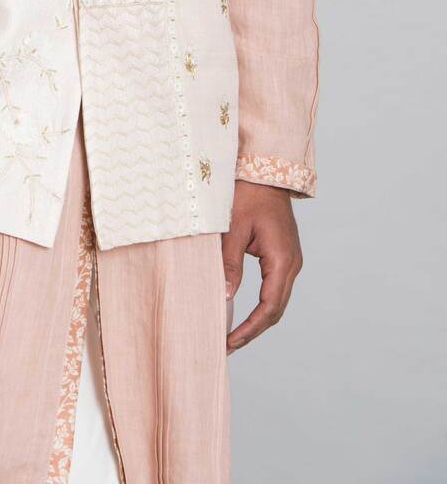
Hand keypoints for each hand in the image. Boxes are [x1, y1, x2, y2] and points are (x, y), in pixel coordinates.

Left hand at [221, 179, 303, 351]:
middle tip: (228, 345)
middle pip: (275, 310)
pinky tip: (243, 312)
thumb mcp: (234, 228)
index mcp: (282, 259)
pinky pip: (274, 288)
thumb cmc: (248, 194)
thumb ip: (230, 263)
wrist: (265, 171)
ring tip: (233, 335)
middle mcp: (292, 264)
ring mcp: (290, 260)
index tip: (230, 341)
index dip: (250, 328)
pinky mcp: (283, 256)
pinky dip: (260, 304)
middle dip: (253, 330)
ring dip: (257, 320)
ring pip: (276, 301)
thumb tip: (226, 297)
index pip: (268, 307)